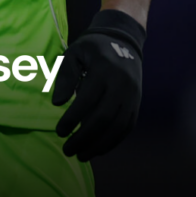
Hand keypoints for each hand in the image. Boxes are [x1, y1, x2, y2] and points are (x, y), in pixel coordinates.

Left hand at [52, 9, 145, 161]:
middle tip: (67, 149)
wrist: (123, 40)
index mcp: (104, 70)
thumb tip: (58, 103)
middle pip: (104, 118)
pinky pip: (127, 127)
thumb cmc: (93, 48)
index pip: (87, 99)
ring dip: (99, 145)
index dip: (72, 118)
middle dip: (84, 137)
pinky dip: (113, 142)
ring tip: (81, 155)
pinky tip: (98, 149)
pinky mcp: (137, 103)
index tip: (59, 132)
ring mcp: (133, 95)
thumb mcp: (74, 53)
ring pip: (118, 127)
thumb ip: (65, 76)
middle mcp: (122, 84)